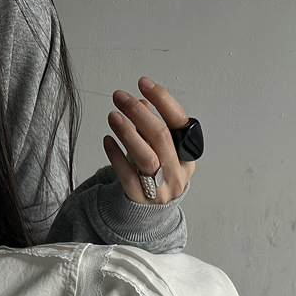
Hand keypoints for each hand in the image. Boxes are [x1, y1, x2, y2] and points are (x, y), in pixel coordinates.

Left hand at [103, 76, 196, 204]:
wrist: (151, 212)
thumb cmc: (158, 175)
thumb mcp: (161, 150)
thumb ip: (152, 128)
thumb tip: (140, 103)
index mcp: (188, 155)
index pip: (179, 122)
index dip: (162, 100)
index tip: (144, 83)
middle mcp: (177, 172)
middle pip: (160, 136)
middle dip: (138, 112)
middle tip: (120, 97)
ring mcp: (161, 188)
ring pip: (146, 157)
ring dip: (128, 133)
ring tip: (113, 116)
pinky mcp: (142, 200)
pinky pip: (128, 176)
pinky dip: (116, 156)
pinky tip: (108, 140)